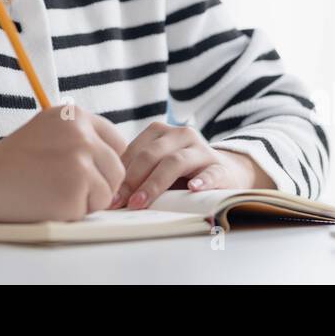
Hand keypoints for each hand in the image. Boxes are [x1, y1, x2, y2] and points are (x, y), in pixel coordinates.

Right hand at [0, 106, 126, 222]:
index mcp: (76, 115)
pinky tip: (48, 201)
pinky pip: (93, 209)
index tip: (85, 173)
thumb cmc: (11, 162)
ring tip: (53, 192)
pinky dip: (74, 212)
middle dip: (99, 184)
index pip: (116, 143)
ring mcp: (81, 159)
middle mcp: (83, 133)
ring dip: (87, 200)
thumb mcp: (47, 130)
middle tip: (64, 187)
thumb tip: (116, 156)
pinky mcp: (77, 186)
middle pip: (117, 169)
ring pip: (109, 191)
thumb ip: (79, 136)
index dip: (104, 164)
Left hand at [107, 121, 263, 209]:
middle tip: (120, 203)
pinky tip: (192, 189)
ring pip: (175, 161)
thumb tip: (110, 198)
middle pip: (151, 154)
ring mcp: (202, 149)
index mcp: (160, 132)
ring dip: (155, 183)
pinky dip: (202, 180)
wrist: (225, 172)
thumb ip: (138, 175)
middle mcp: (180, 135)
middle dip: (132, 180)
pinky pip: (210, 173)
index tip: (109, 196)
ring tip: (141, 201)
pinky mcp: (220, 167)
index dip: (119, 174)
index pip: (134, 150)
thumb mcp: (158, 167)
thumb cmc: (183, 174)